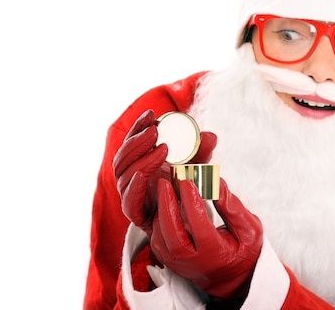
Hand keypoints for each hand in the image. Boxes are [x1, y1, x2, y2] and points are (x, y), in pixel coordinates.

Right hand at [113, 109, 216, 234]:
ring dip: (141, 159)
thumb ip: (202, 151)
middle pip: (123, 156)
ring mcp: (131, 195)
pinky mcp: (136, 214)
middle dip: (137, 141)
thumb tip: (210, 136)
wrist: (187, 220)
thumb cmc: (187, 186)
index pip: (131, 141)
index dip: (138, 126)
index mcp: (139, 161)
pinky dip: (134, 188)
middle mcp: (130, 177)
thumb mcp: (196, 165)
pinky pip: (128, 201)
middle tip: (156, 130)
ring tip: (163, 148)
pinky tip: (145, 175)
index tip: (152, 114)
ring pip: (125, 175)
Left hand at [151, 178, 262, 300]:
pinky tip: (164, 205)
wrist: (231, 279)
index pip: (199, 225)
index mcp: (215, 253)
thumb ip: (234, 209)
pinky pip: (157, 240)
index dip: (191, 203)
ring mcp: (177, 262)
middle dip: (166, 205)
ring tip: (164, 190)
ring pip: (160, 237)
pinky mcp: (169, 260)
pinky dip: (158, 221)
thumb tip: (217, 184)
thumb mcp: (249, 230)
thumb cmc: (242, 253)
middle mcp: (192, 261)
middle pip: (172, 233)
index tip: (188, 183)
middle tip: (166, 183)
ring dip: (160, 212)